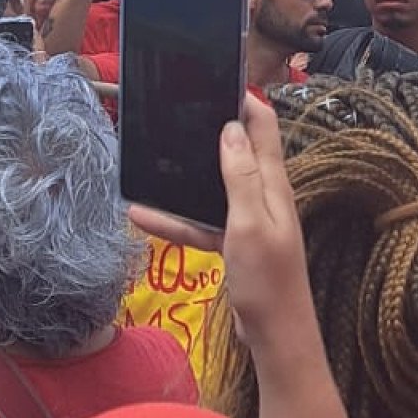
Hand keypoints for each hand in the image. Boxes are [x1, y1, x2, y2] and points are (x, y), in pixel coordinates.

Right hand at [131, 93, 320, 374]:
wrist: (276, 339)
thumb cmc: (268, 282)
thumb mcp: (250, 224)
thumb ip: (241, 176)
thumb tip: (230, 126)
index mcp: (273, 185)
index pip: (263, 127)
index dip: (243, 100)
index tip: (213, 78)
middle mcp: (264, 196)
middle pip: (236, 151)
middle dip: (208, 128)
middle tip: (174, 110)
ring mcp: (248, 220)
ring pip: (211, 186)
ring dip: (183, 175)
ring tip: (150, 158)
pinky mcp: (234, 243)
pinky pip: (200, 221)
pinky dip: (175, 217)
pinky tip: (141, 214)